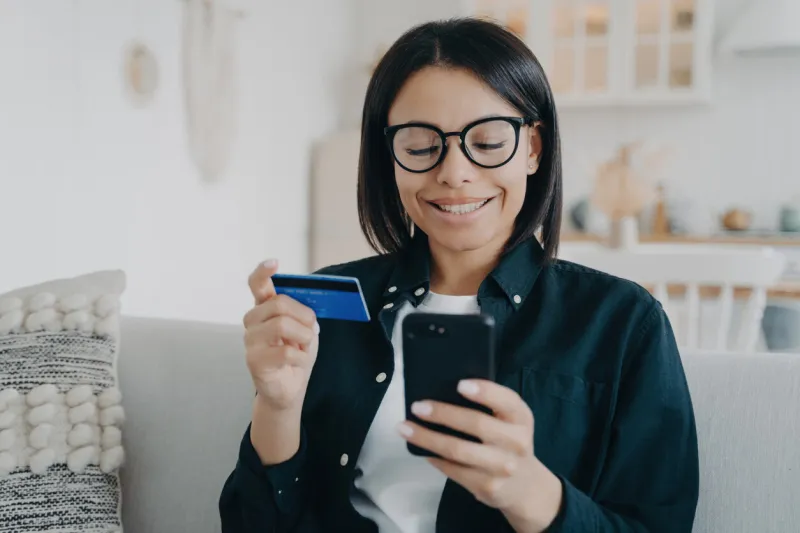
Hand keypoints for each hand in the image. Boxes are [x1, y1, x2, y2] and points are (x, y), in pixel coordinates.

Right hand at [244, 259, 318, 412]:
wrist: (289, 389)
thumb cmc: (295, 355)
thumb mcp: (304, 329)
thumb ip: (303, 314)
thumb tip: (309, 307)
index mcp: (264, 308)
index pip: (257, 284)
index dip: (263, 272)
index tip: (274, 262)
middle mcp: (252, 321)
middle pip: (278, 303)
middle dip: (303, 314)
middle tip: (311, 328)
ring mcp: (250, 341)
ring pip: (281, 325)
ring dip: (303, 336)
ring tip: (304, 346)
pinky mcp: (254, 361)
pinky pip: (285, 351)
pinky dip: (300, 356)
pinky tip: (299, 361)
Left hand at [397, 380, 562, 531]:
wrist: (526, 486)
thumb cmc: (508, 442)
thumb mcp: (510, 421)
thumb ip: (489, 406)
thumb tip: (443, 393)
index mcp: (521, 418)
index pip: (507, 401)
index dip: (485, 391)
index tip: (460, 384)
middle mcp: (516, 442)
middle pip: (477, 424)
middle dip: (443, 413)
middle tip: (417, 406)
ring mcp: (502, 467)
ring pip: (458, 450)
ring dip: (427, 438)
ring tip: (405, 428)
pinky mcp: (488, 487)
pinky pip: (453, 470)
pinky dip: (434, 457)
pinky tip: (421, 449)